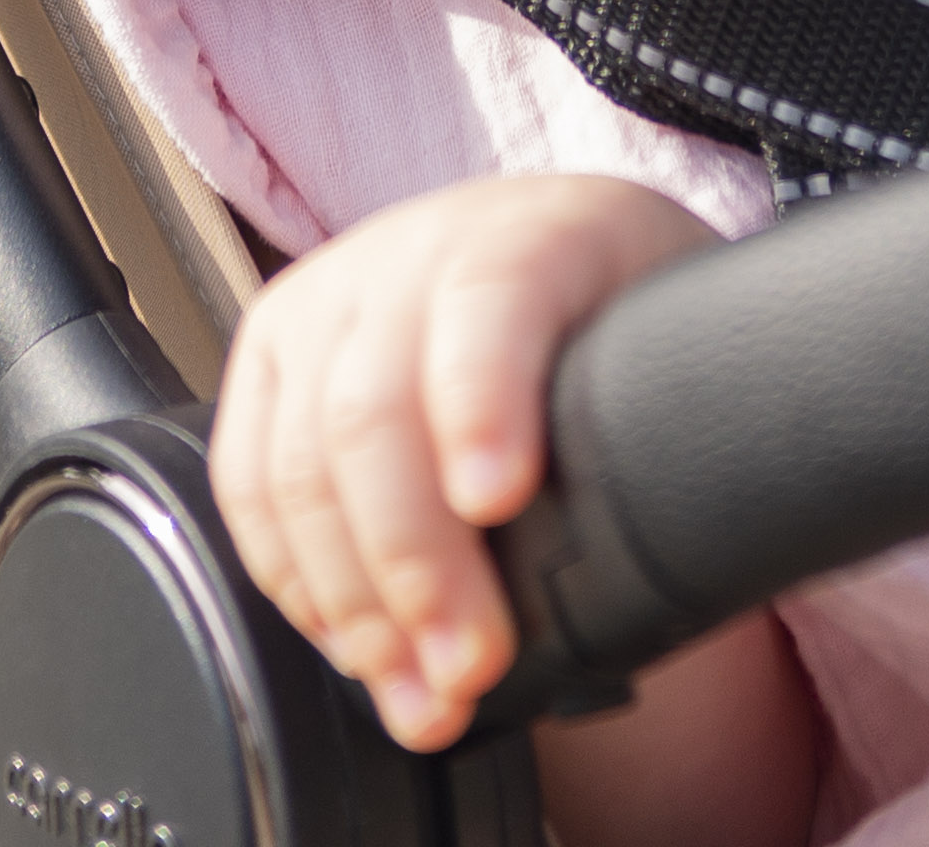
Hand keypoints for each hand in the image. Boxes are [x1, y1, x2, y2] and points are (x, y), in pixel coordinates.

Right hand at [209, 172, 713, 748]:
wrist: (553, 254)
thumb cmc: (622, 324)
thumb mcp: (672, 345)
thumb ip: (676, 428)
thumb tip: (681, 569)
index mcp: (534, 236)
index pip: (489, 303)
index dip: (482, 403)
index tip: (498, 499)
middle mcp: (415, 249)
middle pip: (372, 408)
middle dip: (415, 561)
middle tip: (470, 668)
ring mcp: (330, 294)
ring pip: (296, 458)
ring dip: (351, 602)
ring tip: (417, 692)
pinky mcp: (271, 348)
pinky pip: (246, 479)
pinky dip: (293, 581)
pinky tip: (352, 644)